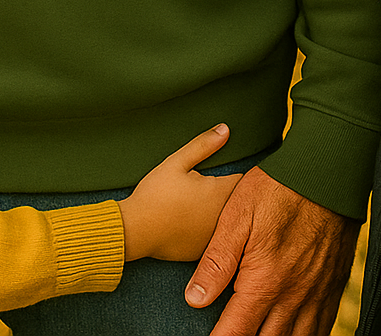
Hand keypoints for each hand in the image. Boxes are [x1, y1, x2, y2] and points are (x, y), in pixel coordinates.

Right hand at [119, 123, 242, 261]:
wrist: (136, 231)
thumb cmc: (156, 194)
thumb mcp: (177, 163)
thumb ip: (204, 145)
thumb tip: (225, 129)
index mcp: (220, 193)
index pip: (244, 181)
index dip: (237, 173)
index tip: (228, 170)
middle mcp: (223, 218)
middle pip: (238, 201)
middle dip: (232, 192)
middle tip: (216, 184)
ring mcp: (215, 237)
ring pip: (228, 220)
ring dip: (223, 212)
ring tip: (203, 204)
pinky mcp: (204, 251)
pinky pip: (215, 236)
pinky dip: (210, 228)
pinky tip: (194, 222)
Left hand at [184, 167, 359, 335]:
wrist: (326, 173)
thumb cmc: (277, 189)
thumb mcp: (238, 216)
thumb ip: (217, 261)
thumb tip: (194, 299)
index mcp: (264, 282)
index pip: (236, 332)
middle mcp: (292, 297)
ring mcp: (315, 295)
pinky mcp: (332, 288)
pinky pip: (322, 329)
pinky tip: (294, 334)